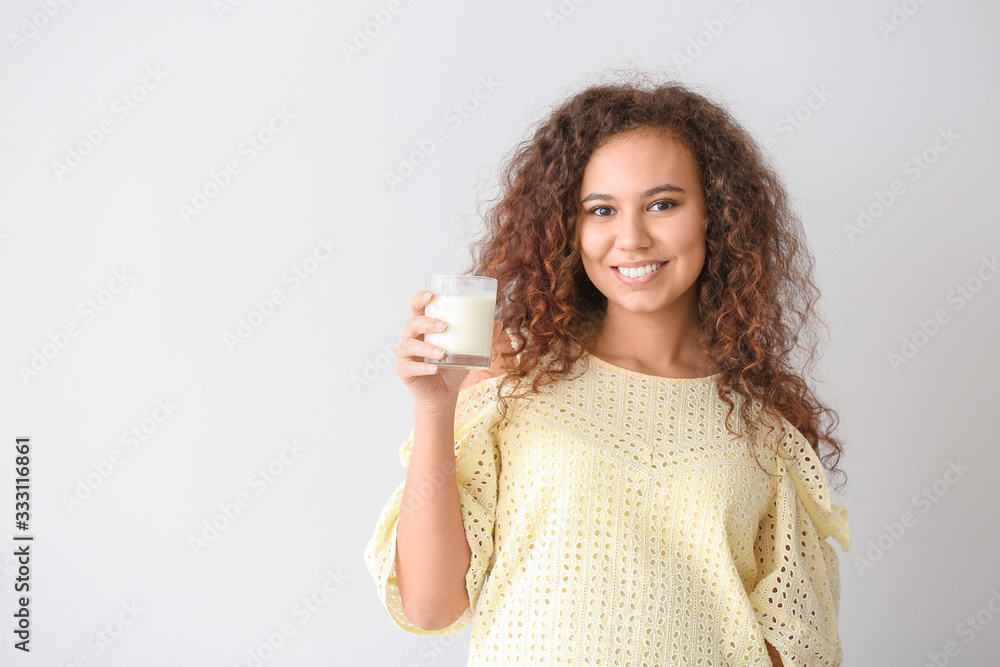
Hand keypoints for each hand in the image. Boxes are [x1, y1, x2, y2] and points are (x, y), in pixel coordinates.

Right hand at [396, 289, 501, 413]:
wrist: (444, 394)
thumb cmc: (453, 367)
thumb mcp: (469, 351)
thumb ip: (482, 338)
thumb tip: (498, 324)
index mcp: (424, 327)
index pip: (416, 307)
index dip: (420, 298)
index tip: (432, 295)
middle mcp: (411, 337)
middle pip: (413, 323)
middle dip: (428, 323)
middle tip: (445, 326)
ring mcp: (405, 354)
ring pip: (410, 345)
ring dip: (427, 347)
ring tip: (443, 353)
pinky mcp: (404, 371)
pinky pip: (409, 367)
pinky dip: (422, 368)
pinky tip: (434, 369)